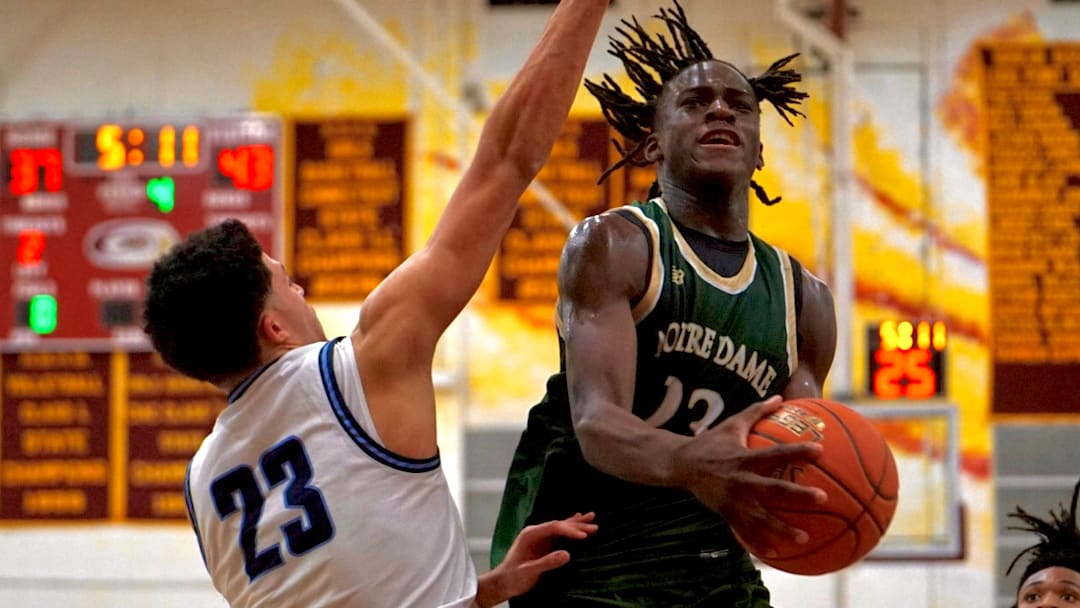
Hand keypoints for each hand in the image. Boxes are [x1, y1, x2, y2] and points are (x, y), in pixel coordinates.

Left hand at [475, 512, 597, 606]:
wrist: (503, 582)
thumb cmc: (513, 577)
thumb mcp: (529, 571)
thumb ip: (546, 562)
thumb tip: (567, 554)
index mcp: (530, 534)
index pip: (554, 527)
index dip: (570, 530)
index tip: (584, 536)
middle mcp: (536, 532)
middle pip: (559, 525)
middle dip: (577, 525)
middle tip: (595, 526)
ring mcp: (540, 537)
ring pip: (561, 527)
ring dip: (576, 523)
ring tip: (592, 517)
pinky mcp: (544, 544)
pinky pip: (560, 533)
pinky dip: (570, 528)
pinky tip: (577, 519)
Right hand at [671, 396, 826, 555]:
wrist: (680, 464)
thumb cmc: (710, 442)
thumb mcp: (732, 424)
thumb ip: (756, 411)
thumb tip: (779, 396)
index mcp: (744, 458)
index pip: (776, 454)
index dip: (797, 451)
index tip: (820, 450)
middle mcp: (741, 481)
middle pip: (773, 490)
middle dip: (797, 495)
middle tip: (822, 498)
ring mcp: (733, 500)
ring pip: (761, 519)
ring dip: (782, 530)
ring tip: (804, 539)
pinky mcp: (726, 513)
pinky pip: (744, 532)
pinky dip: (759, 544)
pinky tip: (775, 555)